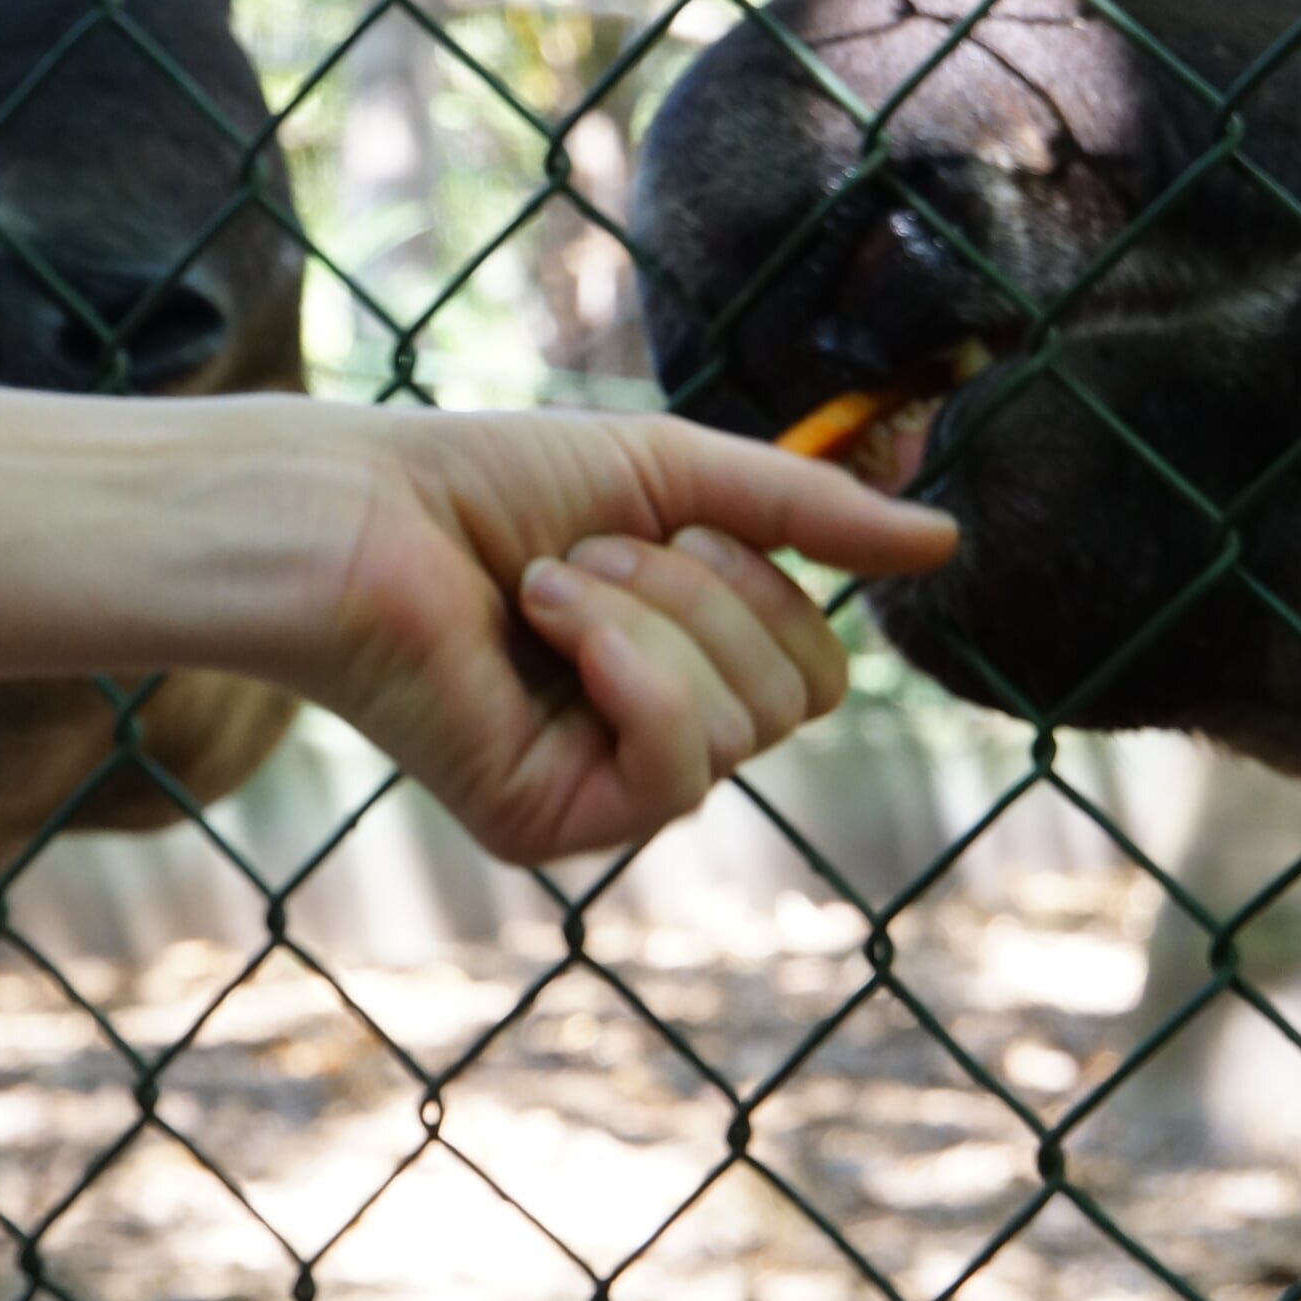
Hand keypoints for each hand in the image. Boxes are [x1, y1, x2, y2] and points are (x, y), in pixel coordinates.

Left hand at [285, 404, 956, 863]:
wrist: (353, 510)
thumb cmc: (487, 487)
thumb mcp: (676, 476)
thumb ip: (809, 516)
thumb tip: (947, 543)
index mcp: (681, 675)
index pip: (814, 675)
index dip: (768, 586)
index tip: (666, 524)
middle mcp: (646, 746)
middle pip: (796, 701)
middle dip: (709, 594)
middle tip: (589, 552)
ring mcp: (599, 794)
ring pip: (742, 727)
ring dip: (653, 614)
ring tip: (546, 582)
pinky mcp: (548, 824)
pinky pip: (676, 767)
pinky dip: (630, 669)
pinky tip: (544, 620)